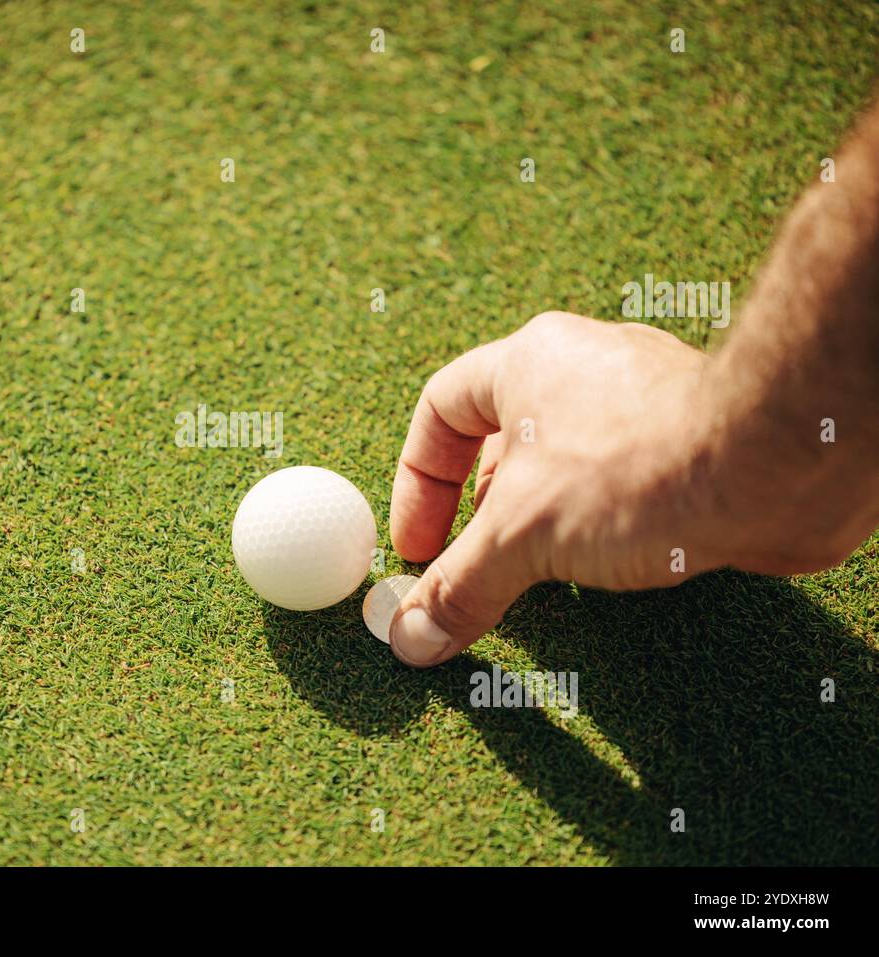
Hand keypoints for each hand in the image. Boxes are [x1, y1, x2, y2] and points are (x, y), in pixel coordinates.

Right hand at [387, 311, 714, 666]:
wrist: (774, 469)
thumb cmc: (638, 468)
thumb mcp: (521, 536)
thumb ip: (459, 584)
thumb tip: (409, 636)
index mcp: (528, 362)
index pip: (441, 410)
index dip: (418, 484)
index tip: (420, 548)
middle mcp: (584, 371)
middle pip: (503, 442)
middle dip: (480, 514)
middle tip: (472, 569)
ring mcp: (641, 405)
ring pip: (565, 468)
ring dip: (540, 526)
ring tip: (534, 579)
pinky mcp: (689, 445)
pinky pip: (618, 487)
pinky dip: (596, 530)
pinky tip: (602, 574)